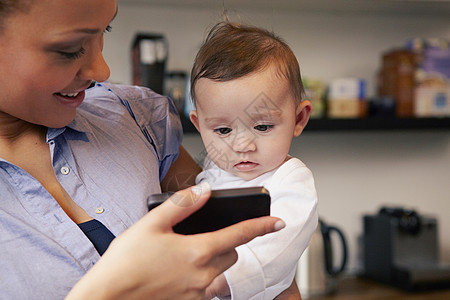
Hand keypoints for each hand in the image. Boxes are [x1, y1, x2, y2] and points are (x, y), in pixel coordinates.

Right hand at [66, 182, 283, 299]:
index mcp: (197, 251)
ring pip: (223, 271)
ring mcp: (197, 292)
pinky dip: (207, 274)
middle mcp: (203, 275)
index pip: (240, 234)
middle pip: (232, 253)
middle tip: (208, 233)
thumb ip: (182, 204)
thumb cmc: (125, 261)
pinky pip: (210, 286)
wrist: (108, 296)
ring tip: (194, 251)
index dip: (262, 225)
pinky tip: (184, 269)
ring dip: (219, 258)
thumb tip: (204, 190)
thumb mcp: (151, 224)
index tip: (278, 221)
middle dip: (229, 241)